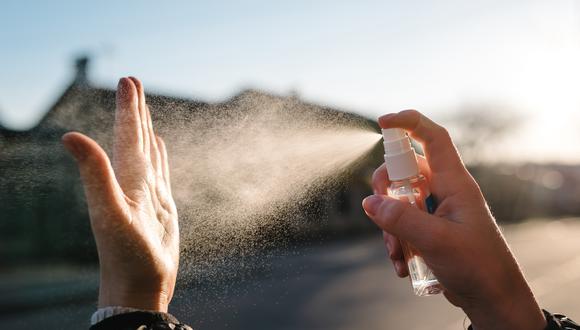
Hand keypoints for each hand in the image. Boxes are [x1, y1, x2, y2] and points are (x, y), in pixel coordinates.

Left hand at [62, 77, 178, 311]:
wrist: (138, 286)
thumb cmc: (126, 255)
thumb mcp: (110, 212)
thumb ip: (94, 174)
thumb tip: (68, 136)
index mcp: (126, 178)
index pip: (127, 135)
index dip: (128, 108)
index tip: (129, 80)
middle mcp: (135, 182)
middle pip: (135, 138)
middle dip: (135, 110)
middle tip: (134, 82)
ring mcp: (148, 194)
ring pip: (147, 153)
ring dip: (146, 130)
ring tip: (146, 112)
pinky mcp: (161, 207)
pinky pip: (161, 173)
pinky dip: (161, 156)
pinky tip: (160, 148)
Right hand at [362, 110, 544, 329]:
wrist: (492, 298)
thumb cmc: (477, 265)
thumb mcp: (437, 241)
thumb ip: (401, 219)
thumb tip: (369, 203)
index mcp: (455, 183)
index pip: (433, 138)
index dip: (409, 123)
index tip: (382, 122)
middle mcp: (445, 191)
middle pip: (405, 170)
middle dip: (386, 190)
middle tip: (380, 210)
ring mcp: (437, 211)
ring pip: (400, 201)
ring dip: (390, 225)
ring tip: (397, 253)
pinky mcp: (430, 229)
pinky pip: (403, 224)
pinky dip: (396, 241)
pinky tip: (403, 264)